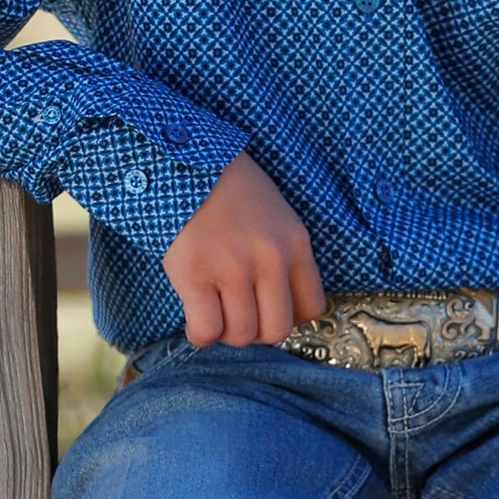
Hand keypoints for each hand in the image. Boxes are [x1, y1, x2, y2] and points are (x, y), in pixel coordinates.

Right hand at [161, 150, 325, 346]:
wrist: (186, 164)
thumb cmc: (231, 192)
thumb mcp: (277, 216)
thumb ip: (284, 257)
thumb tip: (280, 308)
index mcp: (294, 243)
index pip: (312, 307)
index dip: (289, 316)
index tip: (269, 309)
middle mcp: (269, 258)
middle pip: (276, 329)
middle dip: (257, 331)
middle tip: (239, 313)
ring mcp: (232, 268)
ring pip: (241, 334)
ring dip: (227, 332)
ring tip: (216, 311)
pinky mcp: (195, 275)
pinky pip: (206, 330)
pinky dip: (201, 334)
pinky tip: (197, 317)